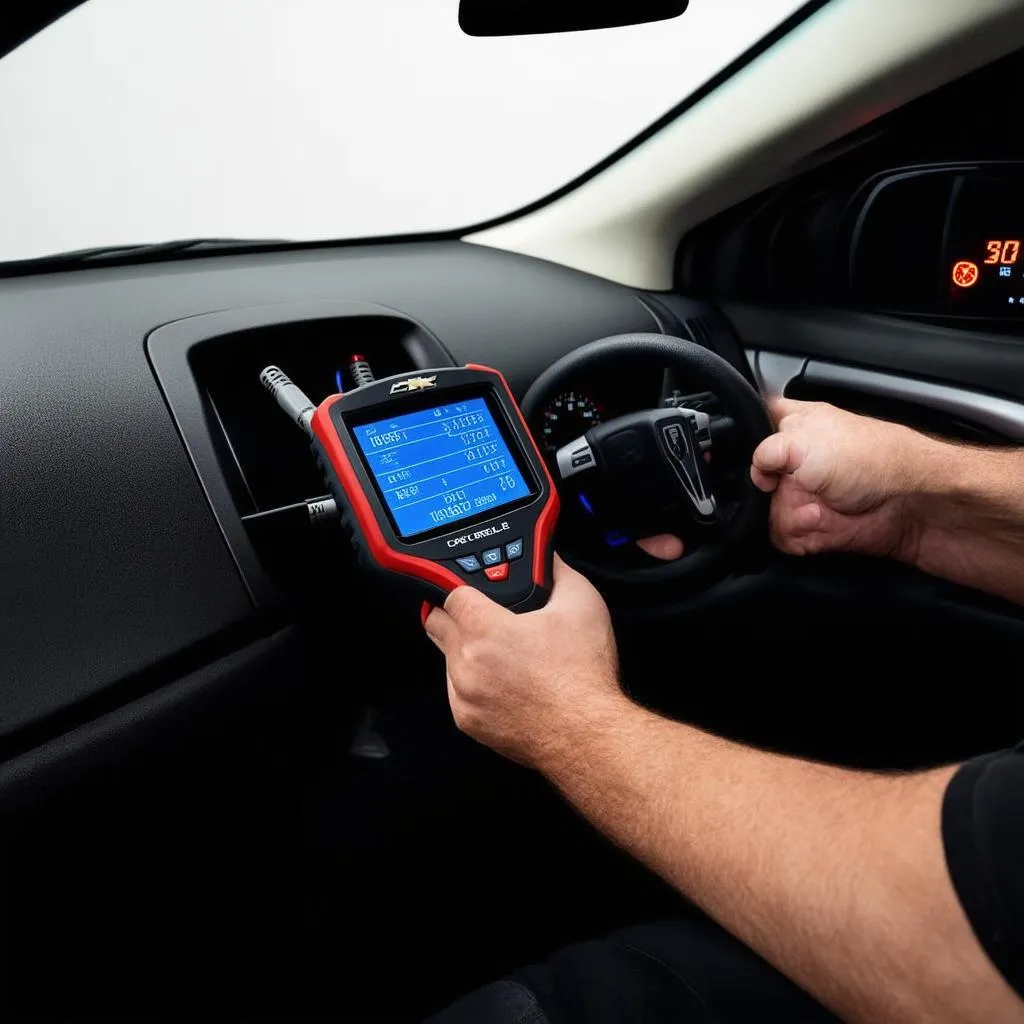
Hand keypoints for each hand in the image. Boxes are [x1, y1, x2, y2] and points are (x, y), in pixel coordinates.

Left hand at [423, 556, 627, 768]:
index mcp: (485, 630)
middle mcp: (466, 663)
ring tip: (503, 652)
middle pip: (436, 623)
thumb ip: (558, 571)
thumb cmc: (583, 677)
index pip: (449, 593)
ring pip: (446, 658)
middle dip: (454, 614)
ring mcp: (463, 695)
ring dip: (464, 649)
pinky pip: (456, 691)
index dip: (462, 587)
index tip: (472, 590)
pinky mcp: (467, 721)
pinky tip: (504, 681)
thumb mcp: (583, 605)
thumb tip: (547, 556)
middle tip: (481, 614)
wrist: (587, 736)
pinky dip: (472, 682)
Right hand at [750, 398, 928, 558]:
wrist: (907, 502)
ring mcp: (801, 493)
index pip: (755, 426)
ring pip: (765, 511)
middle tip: (786, 484)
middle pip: (752, 479)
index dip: (746, 441)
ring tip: (815, 508)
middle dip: (767, 489)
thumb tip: (753, 469)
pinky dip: (797, 534)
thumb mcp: (801, 440)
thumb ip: (763, 450)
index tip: (755, 455)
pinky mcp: (810, 524)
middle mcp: (795, 461)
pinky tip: (819, 520)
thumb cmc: (872, 459)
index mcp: (794, 427)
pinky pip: (781, 536)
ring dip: (788, 513)